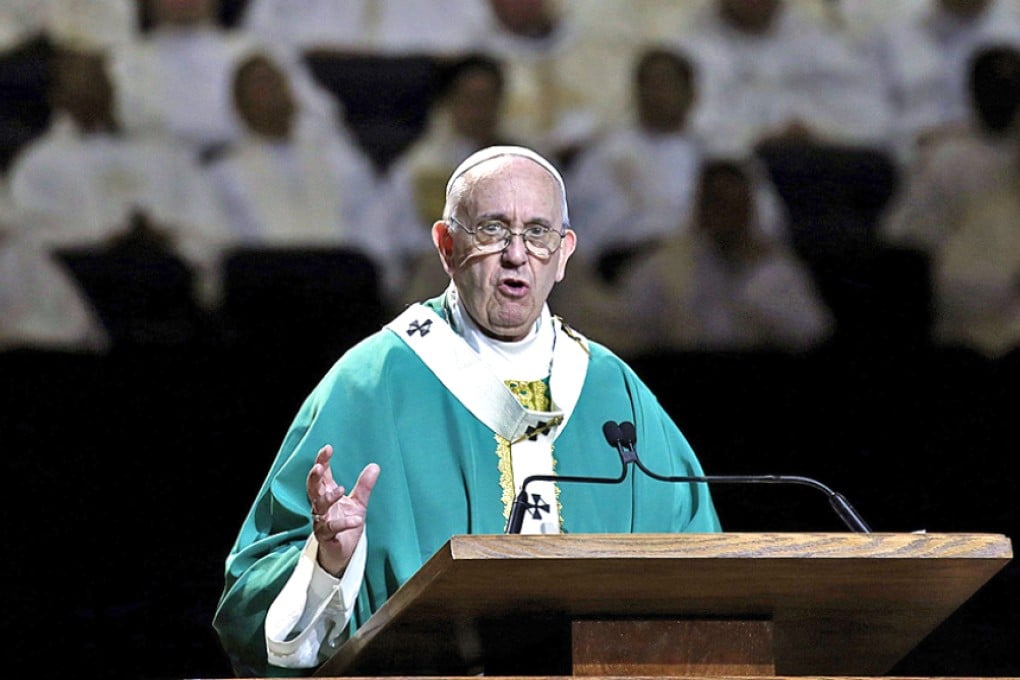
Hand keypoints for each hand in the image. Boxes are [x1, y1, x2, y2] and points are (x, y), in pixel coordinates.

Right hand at [306, 445, 379, 575]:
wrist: (344, 551)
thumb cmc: (347, 523)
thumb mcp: (359, 503)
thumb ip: (364, 486)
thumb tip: (375, 466)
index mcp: (327, 494)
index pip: (321, 475)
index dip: (322, 461)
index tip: (328, 448)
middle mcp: (320, 506)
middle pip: (313, 489)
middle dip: (314, 477)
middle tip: (320, 467)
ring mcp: (321, 521)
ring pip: (319, 507)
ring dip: (328, 497)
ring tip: (341, 489)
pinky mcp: (327, 536)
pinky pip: (332, 528)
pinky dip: (343, 523)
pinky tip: (356, 519)